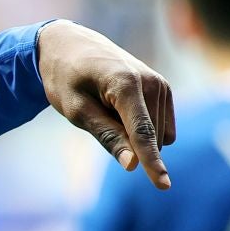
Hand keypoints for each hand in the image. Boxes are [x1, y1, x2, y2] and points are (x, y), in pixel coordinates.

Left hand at [37, 20, 175, 189]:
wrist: (71, 44)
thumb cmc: (66, 77)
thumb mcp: (75, 110)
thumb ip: (106, 136)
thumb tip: (132, 165)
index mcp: (126, 84)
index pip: (142, 132)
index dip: (152, 162)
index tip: (163, 186)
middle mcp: (150, 82)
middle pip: (151, 138)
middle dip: (128, 143)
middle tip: (96, 114)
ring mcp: (160, 84)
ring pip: (159, 136)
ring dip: (133, 134)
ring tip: (106, 107)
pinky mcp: (163, 89)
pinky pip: (160, 127)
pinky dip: (141, 127)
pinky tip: (119, 108)